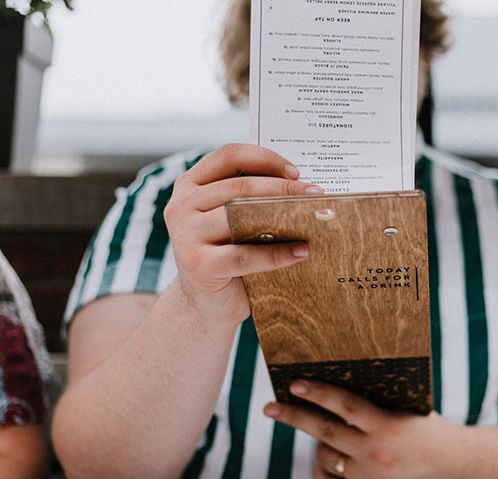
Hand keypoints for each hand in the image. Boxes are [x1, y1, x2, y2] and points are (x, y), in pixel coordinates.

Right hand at [164, 144, 322, 322]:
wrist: (206, 304)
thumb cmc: (227, 255)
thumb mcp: (232, 221)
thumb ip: (251, 201)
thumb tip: (302, 189)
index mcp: (190, 185)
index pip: (229, 156)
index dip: (265, 158)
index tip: (295, 171)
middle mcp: (182, 205)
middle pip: (240, 185)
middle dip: (283, 188)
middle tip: (315, 194)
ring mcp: (186, 235)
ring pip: (240, 215)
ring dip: (283, 215)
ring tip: (314, 219)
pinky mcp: (199, 264)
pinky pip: (246, 255)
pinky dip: (278, 253)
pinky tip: (301, 252)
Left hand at [264, 381, 463, 478]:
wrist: (457, 468)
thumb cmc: (430, 429)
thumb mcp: (408, 409)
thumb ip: (375, 404)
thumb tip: (332, 389)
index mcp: (388, 426)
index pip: (344, 405)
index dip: (318, 393)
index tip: (295, 384)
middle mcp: (376, 454)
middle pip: (324, 432)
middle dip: (294, 417)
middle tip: (271, 407)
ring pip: (325, 457)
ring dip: (317, 443)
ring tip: (321, 433)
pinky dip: (321, 470)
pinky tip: (323, 458)